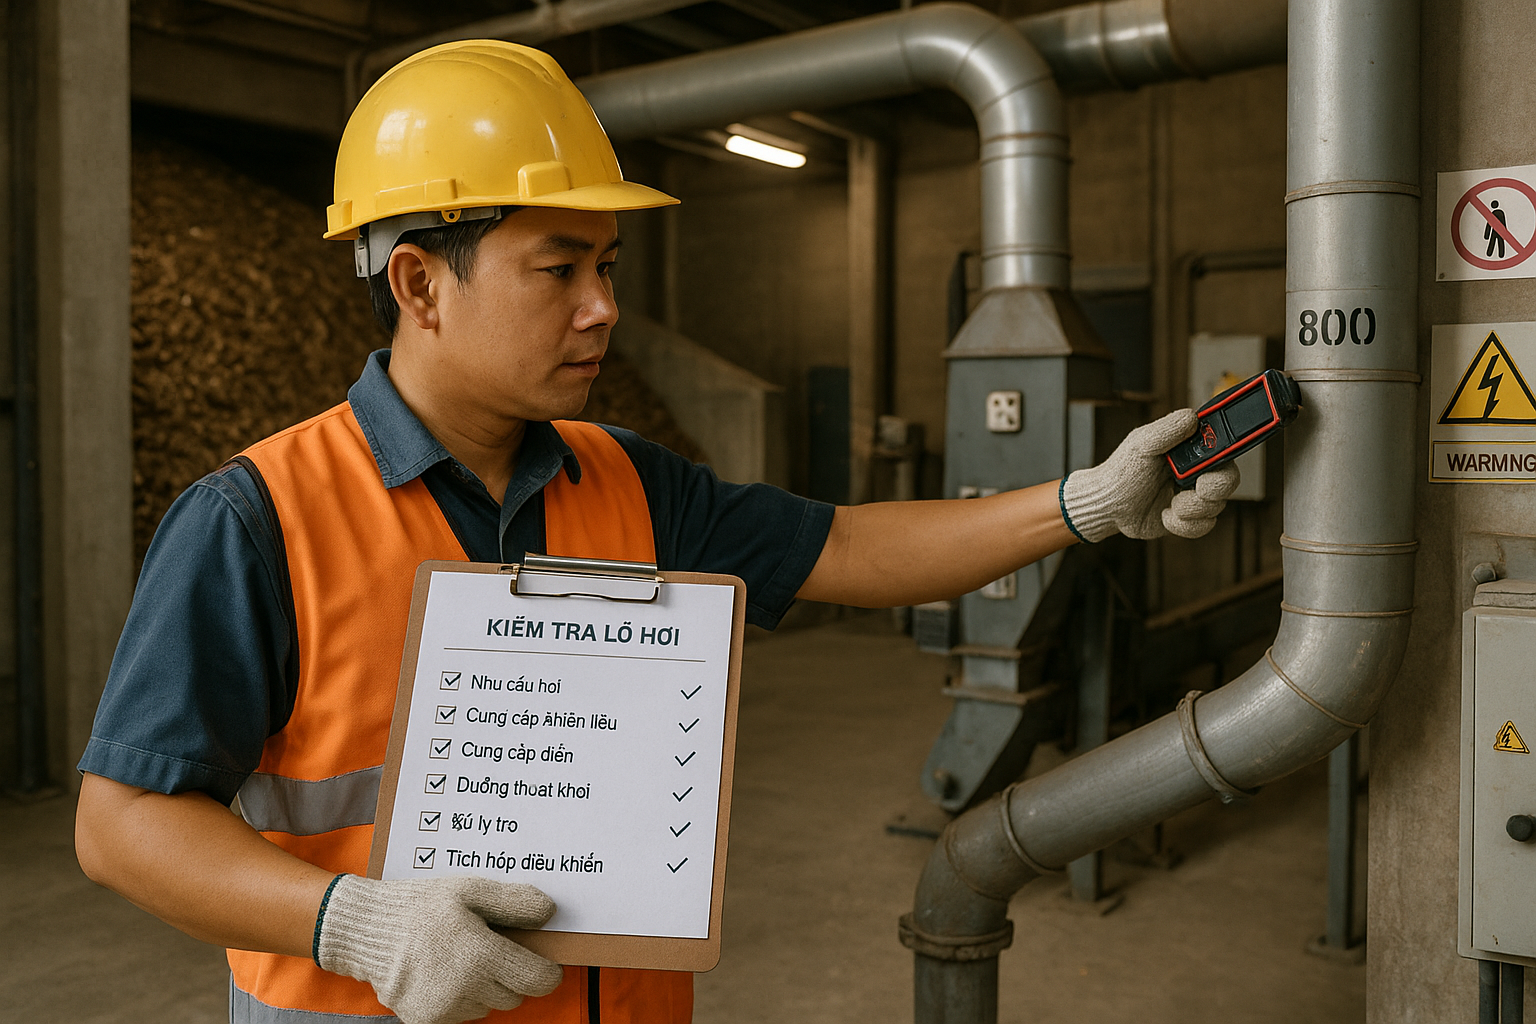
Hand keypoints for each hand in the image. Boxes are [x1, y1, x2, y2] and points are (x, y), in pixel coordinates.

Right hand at [316, 874, 564, 1023]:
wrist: (368, 931)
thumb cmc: (422, 906)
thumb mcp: (470, 891)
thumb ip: (513, 902)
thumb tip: (549, 912)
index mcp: (481, 956)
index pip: (538, 981)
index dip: (546, 972)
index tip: (542, 962)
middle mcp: (465, 989)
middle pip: (515, 996)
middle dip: (511, 976)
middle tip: (490, 949)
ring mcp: (444, 1009)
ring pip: (489, 1007)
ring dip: (485, 988)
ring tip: (461, 959)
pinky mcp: (426, 1022)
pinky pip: (462, 1015)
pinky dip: (461, 999)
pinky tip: (444, 974)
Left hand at [1059, 409, 1239, 541]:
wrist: (1108, 506)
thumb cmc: (1121, 471)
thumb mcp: (1141, 445)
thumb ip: (1166, 430)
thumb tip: (1192, 417)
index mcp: (1190, 449)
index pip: (1224, 446)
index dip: (1228, 454)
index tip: (1213, 464)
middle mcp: (1197, 471)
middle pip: (1229, 479)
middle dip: (1215, 487)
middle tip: (1198, 488)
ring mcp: (1194, 495)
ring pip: (1216, 506)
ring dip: (1190, 508)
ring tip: (1168, 504)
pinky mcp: (1189, 517)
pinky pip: (1204, 525)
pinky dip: (1182, 524)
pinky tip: (1164, 515)